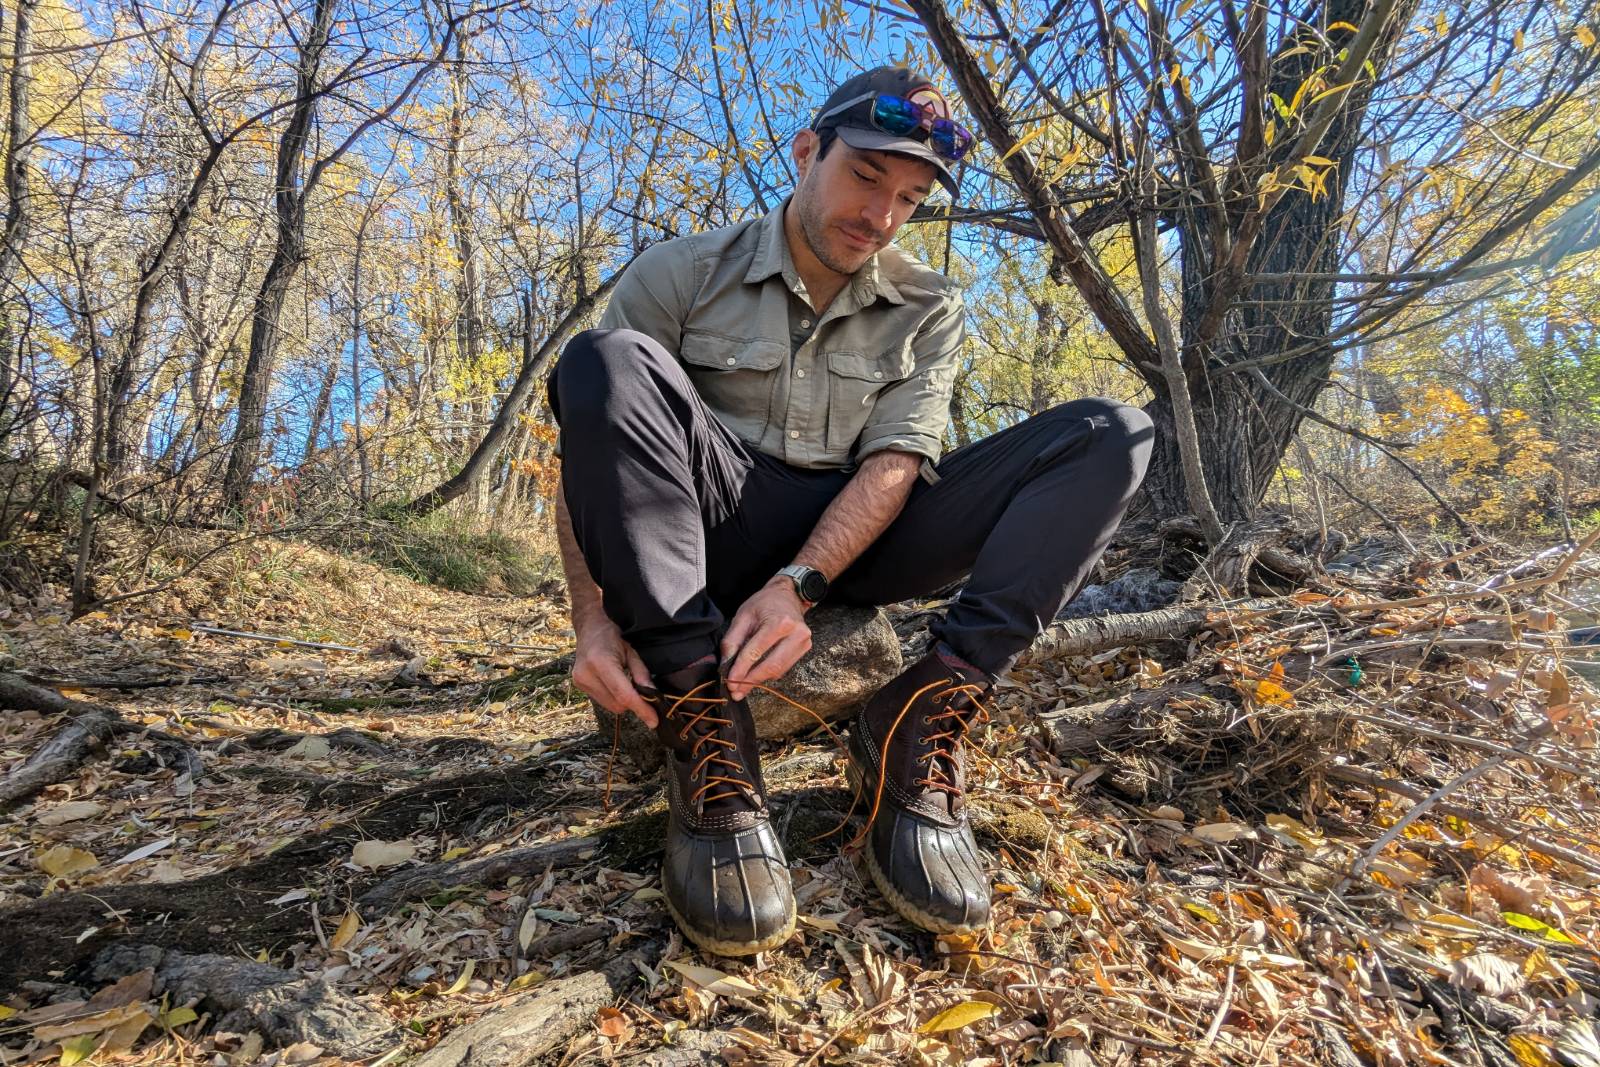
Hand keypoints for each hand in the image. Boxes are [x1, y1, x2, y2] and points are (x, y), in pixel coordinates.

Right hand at [571, 613, 657, 727]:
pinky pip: (601, 702)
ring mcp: (579, 681)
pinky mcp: (578, 685)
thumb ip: (642, 674)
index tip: (654, 721)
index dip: (641, 709)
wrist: (589, 627)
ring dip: (621, 701)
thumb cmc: (613, 636)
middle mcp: (586, 674)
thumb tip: (653, 697)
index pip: (624, 695)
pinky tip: (613, 683)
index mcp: (601, 663)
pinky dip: (612, 697)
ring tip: (624, 682)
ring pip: (609, 706)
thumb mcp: (632, 651)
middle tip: (641, 691)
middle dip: (632, 703)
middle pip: (617, 704)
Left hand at [722, 578, 811, 699]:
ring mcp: (804, 642)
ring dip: (759, 680)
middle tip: (736, 691)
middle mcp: (796, 633)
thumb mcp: (743, 616)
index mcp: (780, 622)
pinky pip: (784, 667)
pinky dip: (768, 673)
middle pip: (771, 666)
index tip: (730, 681)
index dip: (741, 669)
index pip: (756, 652)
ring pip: (778, 670)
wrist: (788, 595)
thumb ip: (732, 640)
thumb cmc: (764, 603)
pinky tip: (756, 673)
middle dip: (751, 680)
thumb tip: (725, 665)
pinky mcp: (805, 648)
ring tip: (743, 685)